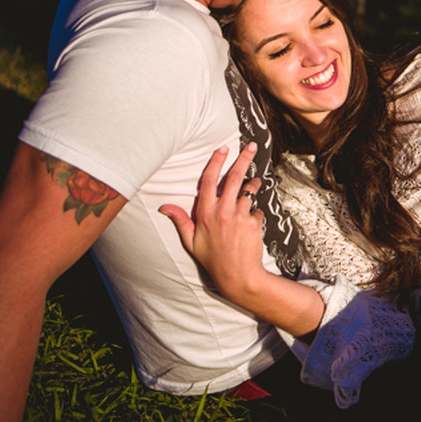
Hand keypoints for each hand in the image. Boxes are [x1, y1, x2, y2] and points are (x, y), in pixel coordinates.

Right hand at [159, 143, 267, 304]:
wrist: (238, 276)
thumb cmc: (213, 259)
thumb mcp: (191, 241)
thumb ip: (180, 220)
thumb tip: (164, 206)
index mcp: (205, 214)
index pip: (208, 181)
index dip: (215, 162)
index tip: (222, 149)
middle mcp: (222, 212)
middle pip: (234, 178)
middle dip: (243, 158)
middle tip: (252, 146)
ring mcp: (239, 216)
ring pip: (249, 190)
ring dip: (253, 183)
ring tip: (254, 182)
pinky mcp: (254, 223)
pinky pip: (256, 209)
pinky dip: (255, 212)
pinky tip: (251, 222)